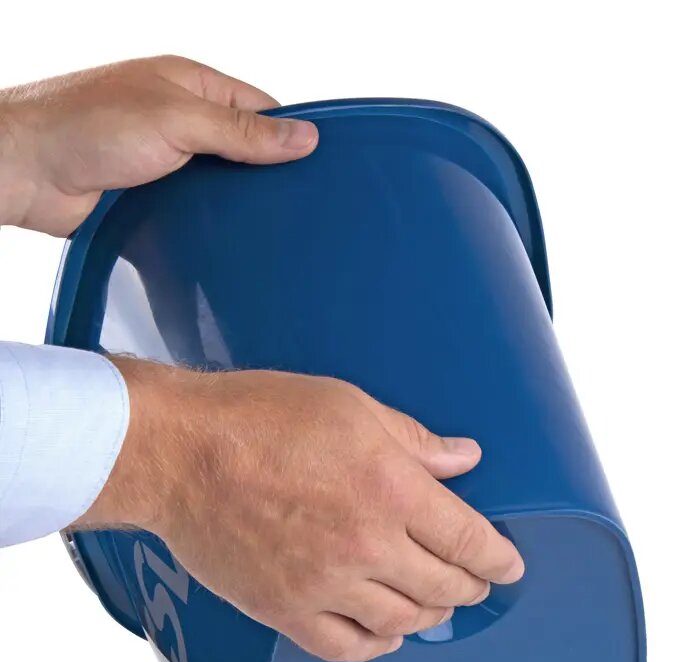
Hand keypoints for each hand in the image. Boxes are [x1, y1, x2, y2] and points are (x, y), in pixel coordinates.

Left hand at [0, 55, 317, 235]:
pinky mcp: (153, 196)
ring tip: (273, 230)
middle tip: (302, 208)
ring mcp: (167, 159)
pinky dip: (213, 224)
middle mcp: (180, 120)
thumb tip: (304, 137)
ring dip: (240, 205)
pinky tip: (231, 241)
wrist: (25, 172)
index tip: (321, 167)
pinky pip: (197, 211)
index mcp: (191, 85)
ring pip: (222, 184)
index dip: (291, 136)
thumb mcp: (177, 120)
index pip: (261, 108)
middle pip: (245, 149)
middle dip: (270, 175)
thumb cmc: (84, 127)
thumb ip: (242, 132)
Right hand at [78, 358, 524, 661]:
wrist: (179, 453)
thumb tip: (463, 459)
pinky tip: (386, 634)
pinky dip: (376, 645)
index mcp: (392, 490)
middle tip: (478, 583)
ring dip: (430, 615)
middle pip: (444, 586)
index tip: (510, 567)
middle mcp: (366, 545)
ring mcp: (326, 584)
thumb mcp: (351, 408)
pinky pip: (345, 646)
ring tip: (437, 605)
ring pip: (402, 621)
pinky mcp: (286, 609)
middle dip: (472, 587)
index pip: (469, 540)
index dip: (498, 559)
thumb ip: (416, 441)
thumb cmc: (259, 419)